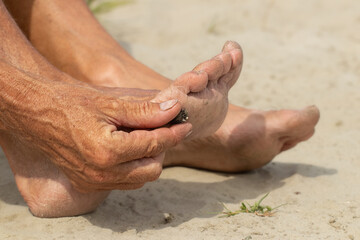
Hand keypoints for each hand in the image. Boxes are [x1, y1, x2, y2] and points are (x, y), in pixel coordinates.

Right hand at [2, 81, 190, 191]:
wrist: (36, 114)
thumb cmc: (70, 103)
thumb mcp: (110, 103)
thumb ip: (145, 111)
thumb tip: (174, 111)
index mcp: (108, 152)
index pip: (154, 145)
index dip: (173, 133)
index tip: (185, 123)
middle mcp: (101, 173)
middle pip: (152, 170)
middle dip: (163, 149)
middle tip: (165, 130)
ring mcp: (93, 182)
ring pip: (140, 179)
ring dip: (150, 160)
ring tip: (148, 138)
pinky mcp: (88, 183)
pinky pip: (123, 182)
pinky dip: (134, 168)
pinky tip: (131, 149)